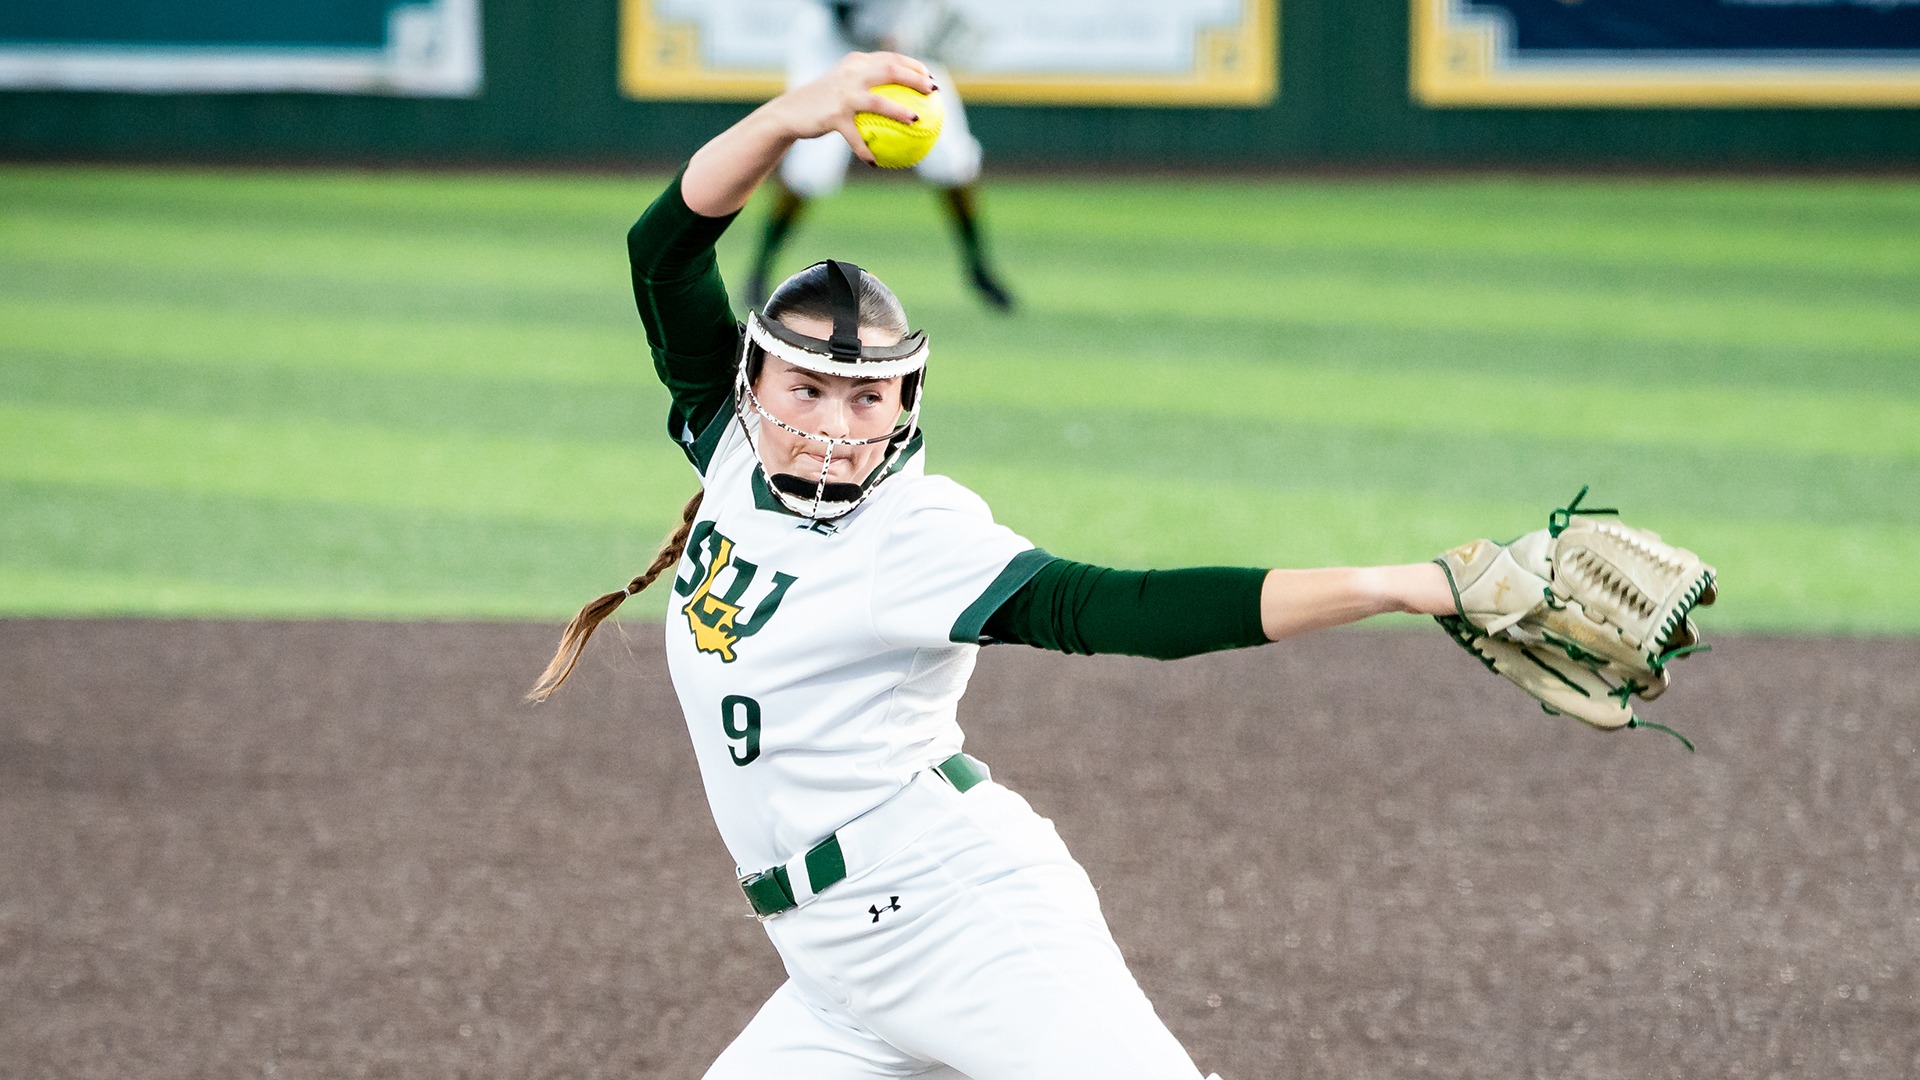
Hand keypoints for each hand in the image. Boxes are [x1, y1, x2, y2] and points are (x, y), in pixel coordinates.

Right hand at [763, 51, 935, 165]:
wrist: (792, 112)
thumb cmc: (825, 102)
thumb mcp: (845, 85)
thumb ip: (869, 85)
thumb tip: (903, 102)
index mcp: (856, 62)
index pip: (891, 58)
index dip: (914, 65)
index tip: (929, 77)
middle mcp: (850, 73)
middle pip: (889, 70)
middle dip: (914, 78)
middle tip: (932, 91)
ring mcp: (842, 94)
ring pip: (877, 101)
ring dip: (899, 111)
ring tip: (915, 120)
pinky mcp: (833, 115)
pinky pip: (855, 137)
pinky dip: (865, 150)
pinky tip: (875, 162)